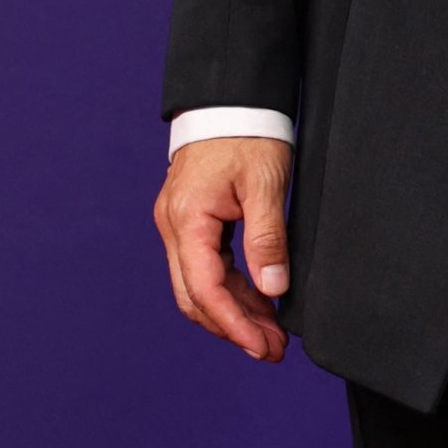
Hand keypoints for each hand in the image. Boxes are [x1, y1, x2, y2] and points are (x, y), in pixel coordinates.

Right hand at [154, 136, 292, 362]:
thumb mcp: (265, 182)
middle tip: (273, 349)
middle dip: (234, 327)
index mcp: (187, 218)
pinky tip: (260, 302)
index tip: (262, 347)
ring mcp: (179, 224)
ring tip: (272, 334)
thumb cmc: (247, 132)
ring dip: (234, 311)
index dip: (233, 324)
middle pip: (195, 296)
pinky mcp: (190, 220)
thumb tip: (273, 290)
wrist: (231, 97)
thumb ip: (267, 237)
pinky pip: (206, 265)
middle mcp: (174, 226)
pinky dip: (232, 287)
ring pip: (200, 284)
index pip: (204, 289)